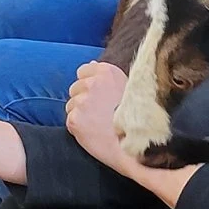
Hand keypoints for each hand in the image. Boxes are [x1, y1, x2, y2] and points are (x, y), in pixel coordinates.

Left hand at [62, 57, 129, 171]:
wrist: (137, 144)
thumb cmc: (138, 118)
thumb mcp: (129, 89)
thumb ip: (107, 78)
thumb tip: (91, 64)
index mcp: (106, 72)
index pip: (83, 71)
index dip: (90, 84)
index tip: (99, 95)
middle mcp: (92, 83)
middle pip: (75, 88)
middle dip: (83, 99)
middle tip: (100, 113)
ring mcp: (82, 101)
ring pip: (71, 105)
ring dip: (80, 114)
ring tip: (99, 124)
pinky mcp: (75, 119)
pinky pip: (70, 121)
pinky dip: (78, 128)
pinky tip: (94, 132)